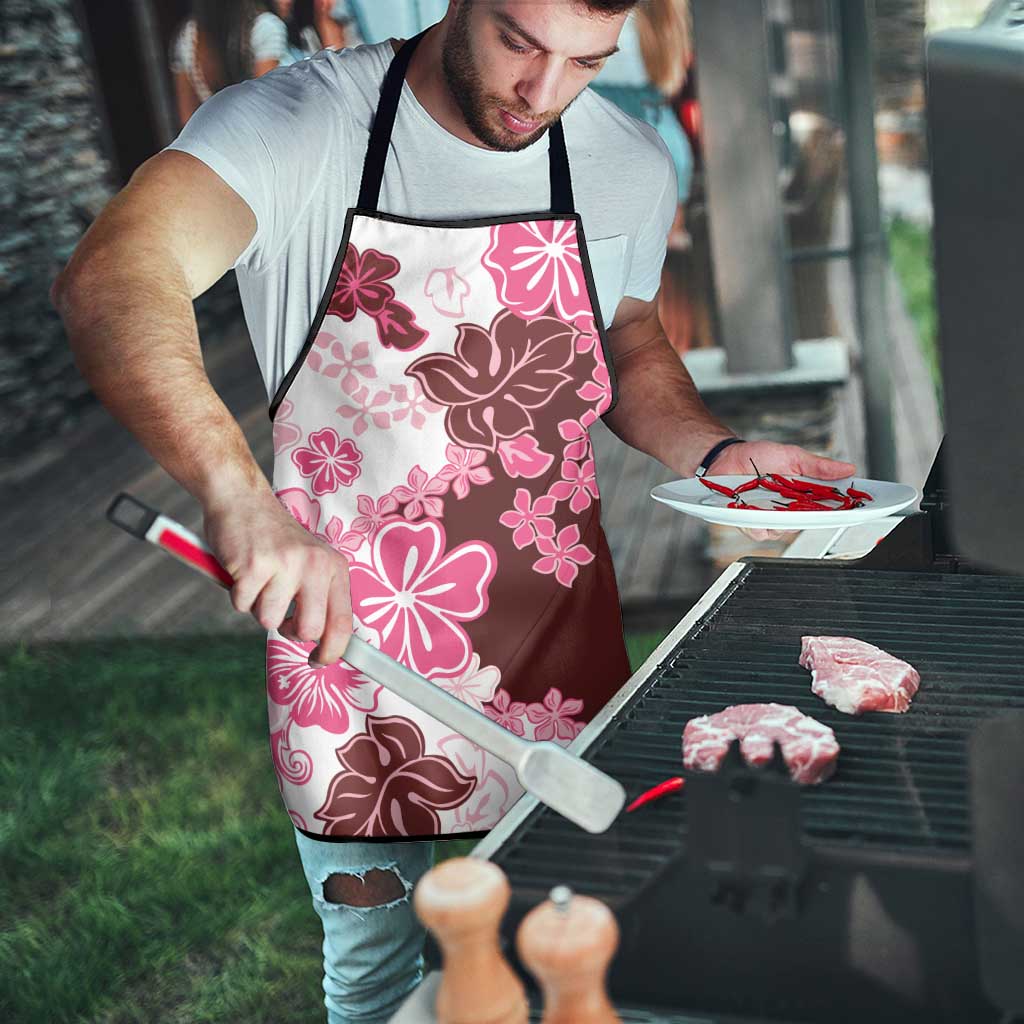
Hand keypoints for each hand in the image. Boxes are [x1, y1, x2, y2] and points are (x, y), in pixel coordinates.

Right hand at [203, 489, 352, 664]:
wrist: (242, 499)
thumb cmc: (275, 539)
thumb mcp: (310, 562)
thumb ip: (319, 597)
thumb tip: (324, 645)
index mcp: (334, 567)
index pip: (343, 623)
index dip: (332, 651)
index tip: (318, 661)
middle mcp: (316, 565)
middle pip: (309, 630)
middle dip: (289, 631)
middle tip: (280, 613)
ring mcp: (285, 564)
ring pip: (269, 621)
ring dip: (258, 607)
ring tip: (259, 579)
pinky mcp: (254, 565)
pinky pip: (242, 606)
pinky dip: (238, 595)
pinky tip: (243, 570)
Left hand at [709, 440, 856, 541]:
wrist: (726, 457)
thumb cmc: (758, 457)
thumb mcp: (792, 456)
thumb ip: (818, 466)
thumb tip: (848, 468)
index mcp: (803, 495)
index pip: (828, 507)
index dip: (844, 510)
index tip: (857, 508)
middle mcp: (789, 510)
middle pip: (808, 523)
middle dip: (813, 517)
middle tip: (813, 506)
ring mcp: (770, 518)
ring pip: (784, 531)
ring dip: (781, 519)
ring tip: (775, 504)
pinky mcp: (750, 523)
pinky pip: (760, 532)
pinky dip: (758, 524)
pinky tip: (755, 512)